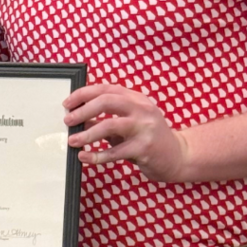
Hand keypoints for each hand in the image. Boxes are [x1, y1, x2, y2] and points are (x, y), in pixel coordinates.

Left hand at [64, 83, 188, 181]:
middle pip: (107, 101)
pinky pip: (115, 152)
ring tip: (73, 141)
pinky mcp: (145, 148)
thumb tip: (78, 121)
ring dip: (87, 134)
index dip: (84, 94)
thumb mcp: (129, 123)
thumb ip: (106, 119)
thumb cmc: (149, 139)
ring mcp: (144, 127)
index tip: (68, 103)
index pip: (106, 88)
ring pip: (109, 125)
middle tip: (68, 120)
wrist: (179, 156)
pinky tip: (85, 157)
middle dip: (83, 110)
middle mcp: (142, 109)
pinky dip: (97, 155)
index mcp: (136, 98)